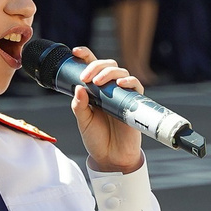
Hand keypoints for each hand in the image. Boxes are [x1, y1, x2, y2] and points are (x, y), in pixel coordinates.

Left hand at [66, 46, 143, 173]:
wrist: (111, 158)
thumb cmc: (97, 138)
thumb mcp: (83, 121)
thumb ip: (79, 105)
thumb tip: (78, 87)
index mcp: (95, 90)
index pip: (92, 67)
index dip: (85, 55)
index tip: (75, 52)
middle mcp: (109, 89)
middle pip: (107, 65)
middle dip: (96, 66)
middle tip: (86, 77)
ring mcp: (122, 95)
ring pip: (121, 72)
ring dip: (109, 72)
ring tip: (97, 82)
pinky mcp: (134, 103)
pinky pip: (135, 86)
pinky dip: (128, 81)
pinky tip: (119, 84)